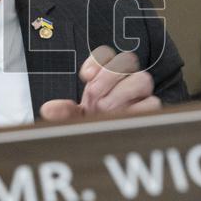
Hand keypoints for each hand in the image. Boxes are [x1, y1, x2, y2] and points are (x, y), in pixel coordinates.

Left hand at [39, 46, 161, 121]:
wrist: (109, 145)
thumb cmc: (95, 126)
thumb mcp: (75, 119)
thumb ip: (64, 112)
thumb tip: (48, 109)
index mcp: (106, 78)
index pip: (107, 55)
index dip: (97, 61)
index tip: (85, 77)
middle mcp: (124, 82)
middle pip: (127, 60)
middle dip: (109, 76)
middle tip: (94, 96)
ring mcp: (140, 95)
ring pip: (143, 79)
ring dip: (123, 92)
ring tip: (107, 108)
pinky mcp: (152, 110)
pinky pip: (153, 102)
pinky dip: (137, 109)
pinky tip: (123, 117)